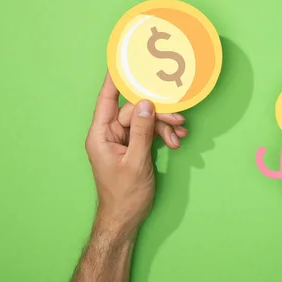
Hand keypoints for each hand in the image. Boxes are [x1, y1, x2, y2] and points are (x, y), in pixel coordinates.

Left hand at [84, 73, 187, 239]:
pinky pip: (150, 132)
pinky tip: (176, 141)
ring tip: (180, 136)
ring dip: (165, 126)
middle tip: (179, 120)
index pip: (107, 101)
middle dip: (158, 114)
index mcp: (101, 135)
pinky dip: (164, 135)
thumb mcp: (136, 162)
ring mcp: (123, 140)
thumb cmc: (125, 195)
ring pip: (146, 121)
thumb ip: (142, 132)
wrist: (126, 218)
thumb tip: (147, 104)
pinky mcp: (134, 147)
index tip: (120, 62)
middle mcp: (110, 134)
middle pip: (135, 111)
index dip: (114, 81)